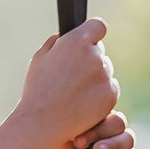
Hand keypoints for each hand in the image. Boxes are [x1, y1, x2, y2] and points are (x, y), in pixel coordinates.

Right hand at [17, 19, 118, 148]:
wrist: (43, 122)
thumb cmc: (38, 89)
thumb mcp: (40, 57)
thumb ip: (57, 42)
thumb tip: (67, 36)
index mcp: (77, 41)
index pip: (98, 26)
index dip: (93, 33)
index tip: (90, 40)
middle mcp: (95, 56)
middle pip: (100, 52)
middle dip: (89, 60)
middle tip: (72, 76)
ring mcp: (105, 76)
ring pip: (106, 71)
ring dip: (95, 78)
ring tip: (73, 93)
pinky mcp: (111, 95)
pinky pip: (110, 89)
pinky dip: (100, 95)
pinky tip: (82, 103)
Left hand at [49, 110, 140, 148]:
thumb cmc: (58, 148)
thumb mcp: (57, 134)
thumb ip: (64, 122)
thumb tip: (62, 109)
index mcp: (98, 115)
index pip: (106, 109)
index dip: (94, 123)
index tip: (75, 138)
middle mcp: (111, 128)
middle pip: (119, 122)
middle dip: (101, 133)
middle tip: (81, 144)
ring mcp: (119, 144)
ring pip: (128, 139)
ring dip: (114, 146)